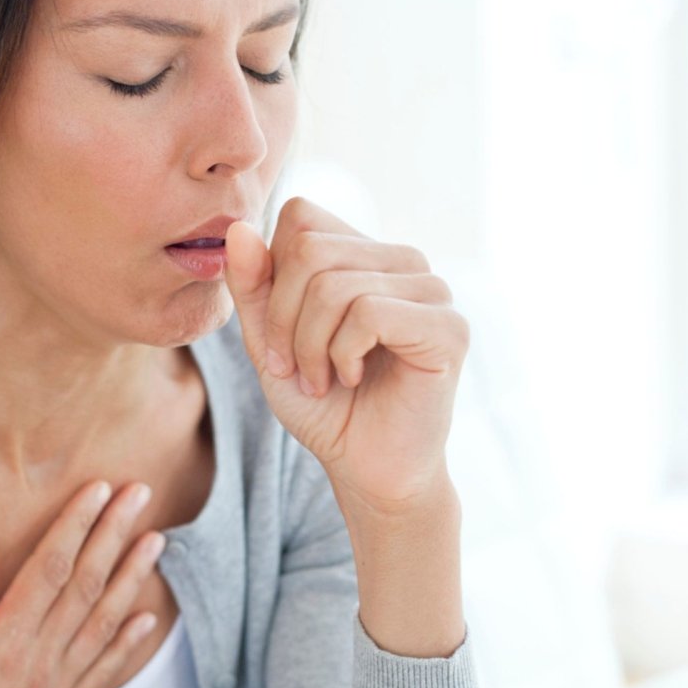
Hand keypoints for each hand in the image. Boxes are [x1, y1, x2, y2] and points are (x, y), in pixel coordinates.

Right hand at [0, 481, 167, 687]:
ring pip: (105, 621)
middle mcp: (42, 662)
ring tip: (156, 541)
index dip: (77, 524)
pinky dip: (128, 641)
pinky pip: (103, 670)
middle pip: (87, 585)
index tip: (99, 488)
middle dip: (114, 534)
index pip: (51, 569)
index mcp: (6, 644)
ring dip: (132, 577)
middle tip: (140, 495)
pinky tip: (146, 620)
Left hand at [223, 196, 468, 511]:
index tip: (275, 337)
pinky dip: (342, 354)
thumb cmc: (325, 406)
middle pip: (311, 249)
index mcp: (366, 253)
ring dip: (309, 344)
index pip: (301, 217)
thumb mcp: (269, 341)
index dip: (271, 276)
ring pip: (335, 283)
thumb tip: (238, 227)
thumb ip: (253, 286)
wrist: (368, 470)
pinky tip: (353, 378)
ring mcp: (432, 291)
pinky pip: (369, 312)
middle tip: (292, 368)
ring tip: (321, 380)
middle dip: (283, 318)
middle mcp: (404, 261)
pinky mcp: (449, 327)